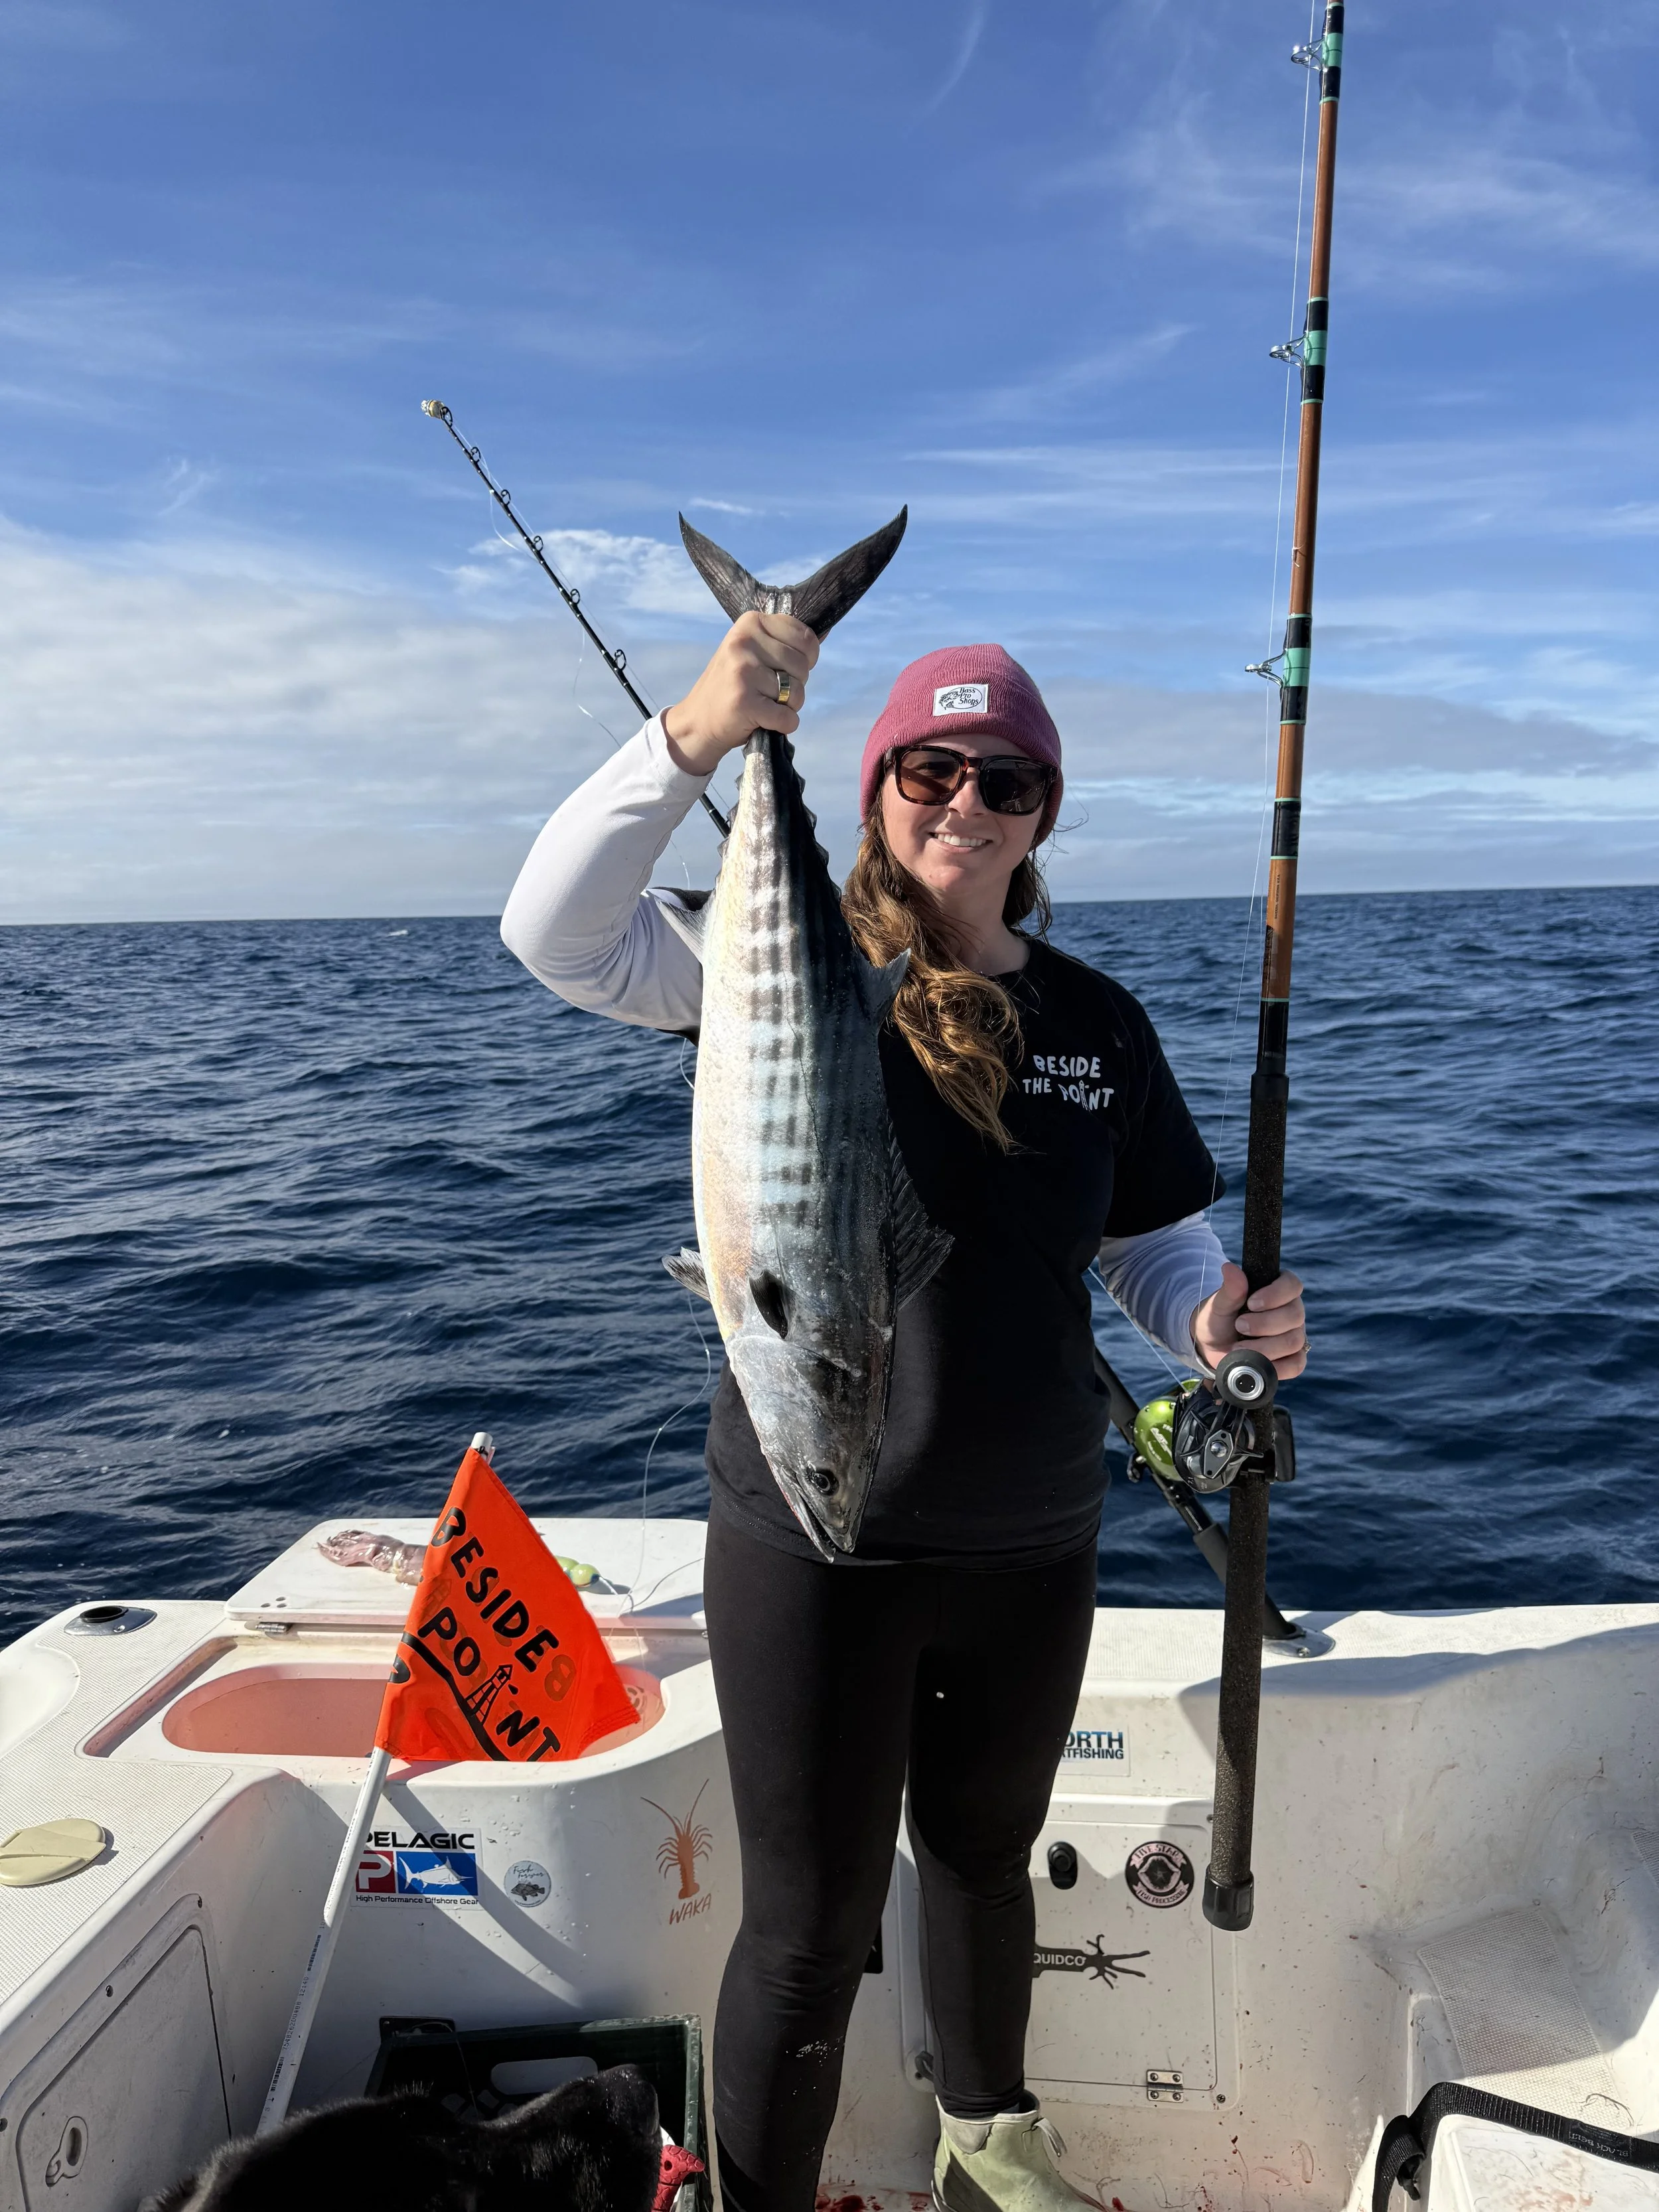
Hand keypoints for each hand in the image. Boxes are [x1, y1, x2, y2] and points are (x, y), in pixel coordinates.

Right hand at [661, 611, 818, 775]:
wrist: (698, 721)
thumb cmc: (733, 685)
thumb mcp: (753, 651)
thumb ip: (785, 641)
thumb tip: (825, 629)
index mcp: (750, 622)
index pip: (805, 638)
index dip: (807, 659)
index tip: (786, 669)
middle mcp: (744, 642)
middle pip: (803, 667)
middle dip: (795, 685)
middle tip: (769, 691)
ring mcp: (743, 671)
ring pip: (797, 693)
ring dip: (788, 707)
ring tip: (764, 705)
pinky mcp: (744, 702)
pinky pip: (787, 718)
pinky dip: (783, 725)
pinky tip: (764, 721)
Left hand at [1192, 1263, 1306, 1380]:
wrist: (1213, 1347)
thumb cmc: (1220, 1320)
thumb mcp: (1219, 1305)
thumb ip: (1229, 1289)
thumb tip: (1230, 1268)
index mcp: (1278, 1290)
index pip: (1292, 1285)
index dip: (1276, 1294)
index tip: (1252, 1303)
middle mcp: (1291, 1311)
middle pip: (1295, 1315)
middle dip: (1265, 1324)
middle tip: (1239, 1326)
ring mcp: (1294, 1336)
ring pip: (1294, 1341)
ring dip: (1265, 1347)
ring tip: (1239, 1348)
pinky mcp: (1292, 1359)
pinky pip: (1296, 1365)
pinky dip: (1277, 1367)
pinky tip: (1258, 1365)